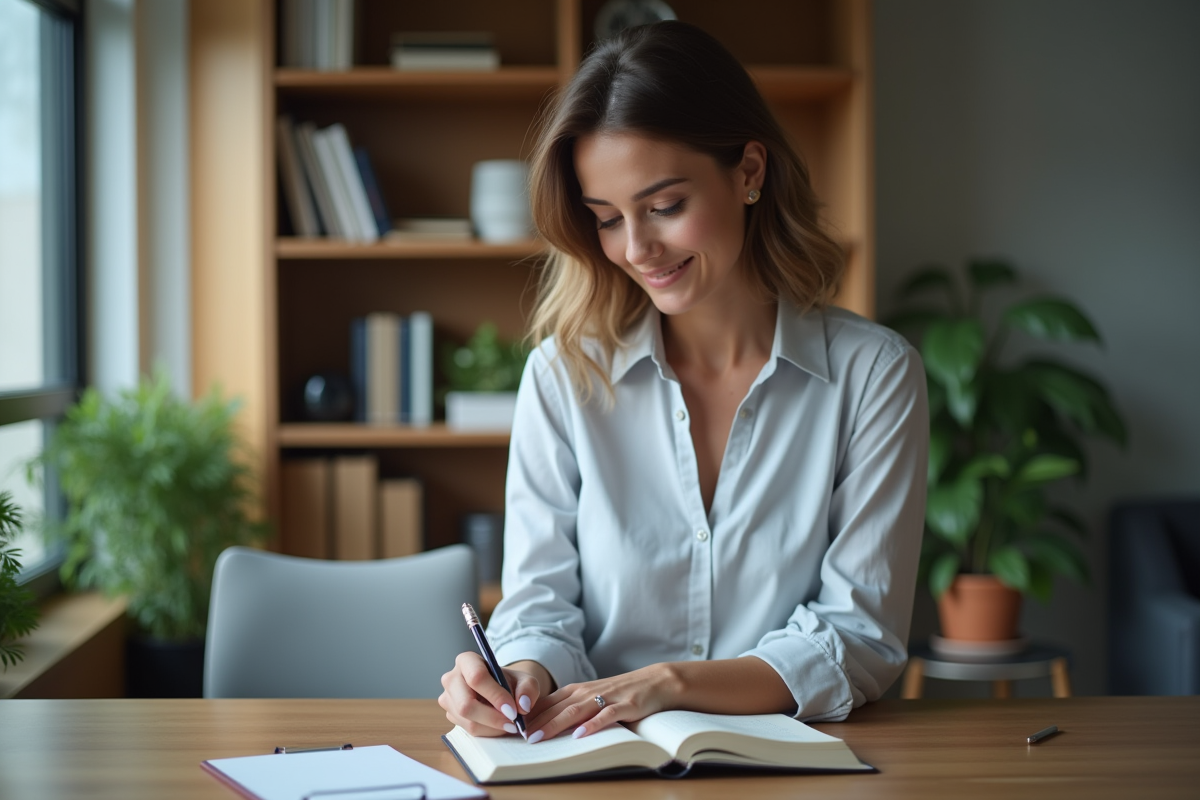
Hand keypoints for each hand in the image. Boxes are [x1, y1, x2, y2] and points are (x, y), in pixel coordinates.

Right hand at [438, 653, 548, 736]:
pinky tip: (500, 726)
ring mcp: (448, 698)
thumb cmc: (510, 682)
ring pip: (468, 720)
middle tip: (513, 723)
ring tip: (510, 724)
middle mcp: (451, 678)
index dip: (495, 695)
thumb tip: (523, 706)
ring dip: (492, 727)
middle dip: (492, 717)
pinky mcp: (451, 715)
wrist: (501, 691)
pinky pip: (468, 729)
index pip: (476, 678)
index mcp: (466, 660)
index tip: (513, 710)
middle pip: (466, 704)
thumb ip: (528, 689)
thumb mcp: (525, 680)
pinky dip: (488, 731)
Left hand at [524, 662, 682, 742]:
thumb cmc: (620, 693)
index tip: (511, 728)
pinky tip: (580, 735)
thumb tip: (543, 724)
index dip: (529, 715)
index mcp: (577, 691)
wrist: (654, 682)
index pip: (547, 703)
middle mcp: (587, 692)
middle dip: (535, 722)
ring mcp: (606, 698)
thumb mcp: (591, 697)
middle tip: (517, 736)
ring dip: (554, 724)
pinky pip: (606, 716)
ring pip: (575, 711)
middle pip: (556, 708)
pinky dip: (592, 725)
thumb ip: (570, 708)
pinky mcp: (624, 706)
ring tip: (538, 737)